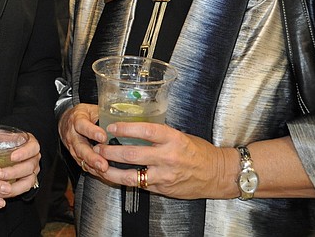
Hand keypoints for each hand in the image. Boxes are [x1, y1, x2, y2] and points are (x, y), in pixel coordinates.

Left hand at [0, 132, 41, 197]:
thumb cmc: (2, 142)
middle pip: (30, 167)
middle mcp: (33, 158)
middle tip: (1, 175)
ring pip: (28, 181)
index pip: (33, 147)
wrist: (6, 151)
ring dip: (14, 186)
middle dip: (14, 172)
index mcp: (30, 144)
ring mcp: (32, 172)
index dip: (24, 153)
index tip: (12, 157)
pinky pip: (23, 190)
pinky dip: (12, 193)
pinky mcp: (26, 182)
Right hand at [59, 104, 107, 173]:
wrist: (67, 122)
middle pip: (81, 148)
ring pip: (83, 159)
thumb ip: (104, 115)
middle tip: (103, 164)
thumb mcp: (92, 109)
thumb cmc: (83, 115)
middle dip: (92, 157)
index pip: (82, 126)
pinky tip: (105, 175)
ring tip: (104, 171)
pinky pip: (86, 166)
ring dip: (94, 166)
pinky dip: (96, 172)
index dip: (92, 132)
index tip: (103, 137)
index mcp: (77, 121)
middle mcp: (73, 136)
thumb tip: (122, 122)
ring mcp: (74, 149)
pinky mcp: (78, 158)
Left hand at [93, 121, 233, 199]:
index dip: (125, 128)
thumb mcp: (181, 136)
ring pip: (131, 174)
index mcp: (173, 139)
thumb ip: (160, 135)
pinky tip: (113, 176)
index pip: (145, 130)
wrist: (217, 174)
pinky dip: (123, 180)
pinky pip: (138, 184)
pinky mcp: (161, 188)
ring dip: (111, 169)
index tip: (111, 127)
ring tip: (99, 164)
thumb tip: (135, 129)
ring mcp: (163, 175)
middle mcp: (167, 157)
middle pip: (132, 153)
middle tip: (97, 146)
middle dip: (110, 150)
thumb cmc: (200, 152)